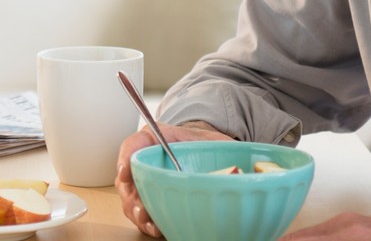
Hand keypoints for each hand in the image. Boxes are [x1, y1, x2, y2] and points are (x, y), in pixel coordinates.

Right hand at [115, 121, 231, 236]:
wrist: (209, 157)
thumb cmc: (208, 147)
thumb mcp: (217, 141)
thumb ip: (226, 148)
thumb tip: (245, 168)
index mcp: (157, 140)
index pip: (134, 144)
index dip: (126, 156)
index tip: (125, 171)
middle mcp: (147, 161)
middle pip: (128, 178)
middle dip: (131, 196)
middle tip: (141, 209)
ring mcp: (147, 182)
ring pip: (131, 199)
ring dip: (138, 213)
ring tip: (149, 223)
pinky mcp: (152, 199)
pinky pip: (143, 212)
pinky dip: (147, 222)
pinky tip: (157, 229)